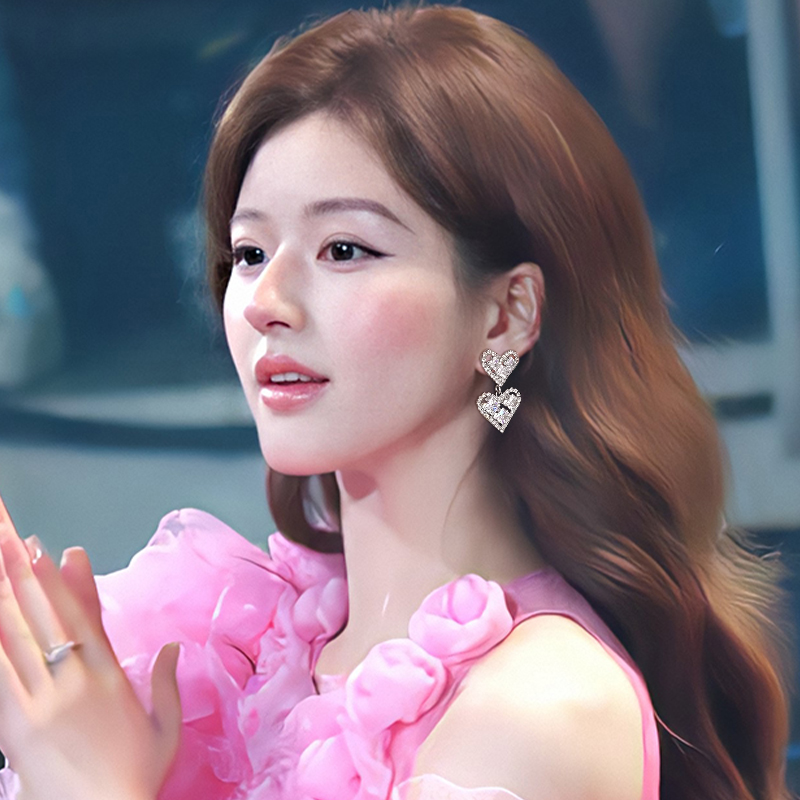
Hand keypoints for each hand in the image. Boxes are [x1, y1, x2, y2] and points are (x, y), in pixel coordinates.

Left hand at [0, 493, 182, 799]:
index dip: (66, 580)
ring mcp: (41, 701)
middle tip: (7, 527)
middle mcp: (75, 681)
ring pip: (16, 634)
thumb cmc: (132, 780)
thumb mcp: (166, 730)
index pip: (86, 616)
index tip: (55, 547)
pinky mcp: (15, 726)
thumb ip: (166, 683)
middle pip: (44, 613)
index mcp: (111, 678)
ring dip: (3, 589)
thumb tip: (172, 646)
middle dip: (22, 566)